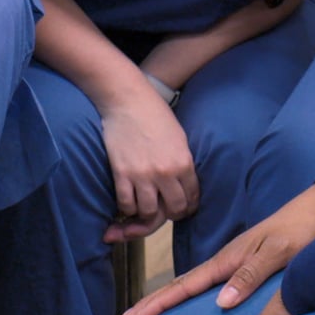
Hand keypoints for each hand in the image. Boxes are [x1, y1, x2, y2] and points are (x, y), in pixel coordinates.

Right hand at [99, 80, 199, 240]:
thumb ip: (183, 163)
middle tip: (166, 209)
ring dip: (148, 213)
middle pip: (173, 210)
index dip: (189, 206)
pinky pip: (126, 204)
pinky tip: (130, 201)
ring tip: (146, 205)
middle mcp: (165, 173)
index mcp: (184, 162)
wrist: (127, 100)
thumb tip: (183, 185)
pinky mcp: (122, 174)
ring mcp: (142, 175)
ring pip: (149, 213)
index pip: (192, 198)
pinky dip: (128, 208)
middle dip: (171, 213)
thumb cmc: (156, 114)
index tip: (183, 206)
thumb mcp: (180, 138)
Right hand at [120, 183, 314, 314]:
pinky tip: (190, 302)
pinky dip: (190, 293)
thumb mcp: (277, 252)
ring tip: (148, 311)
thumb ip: (250, 274)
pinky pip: (209, 283)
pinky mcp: (244, 264)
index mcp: (228, 259)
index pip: (186, 284)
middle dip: (154, 300)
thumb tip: (220, 303)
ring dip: (168, 297)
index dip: (159, 301)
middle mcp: (226, 261)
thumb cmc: (299, 230)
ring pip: (192, 283)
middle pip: (182, 284)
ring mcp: (233, 262)